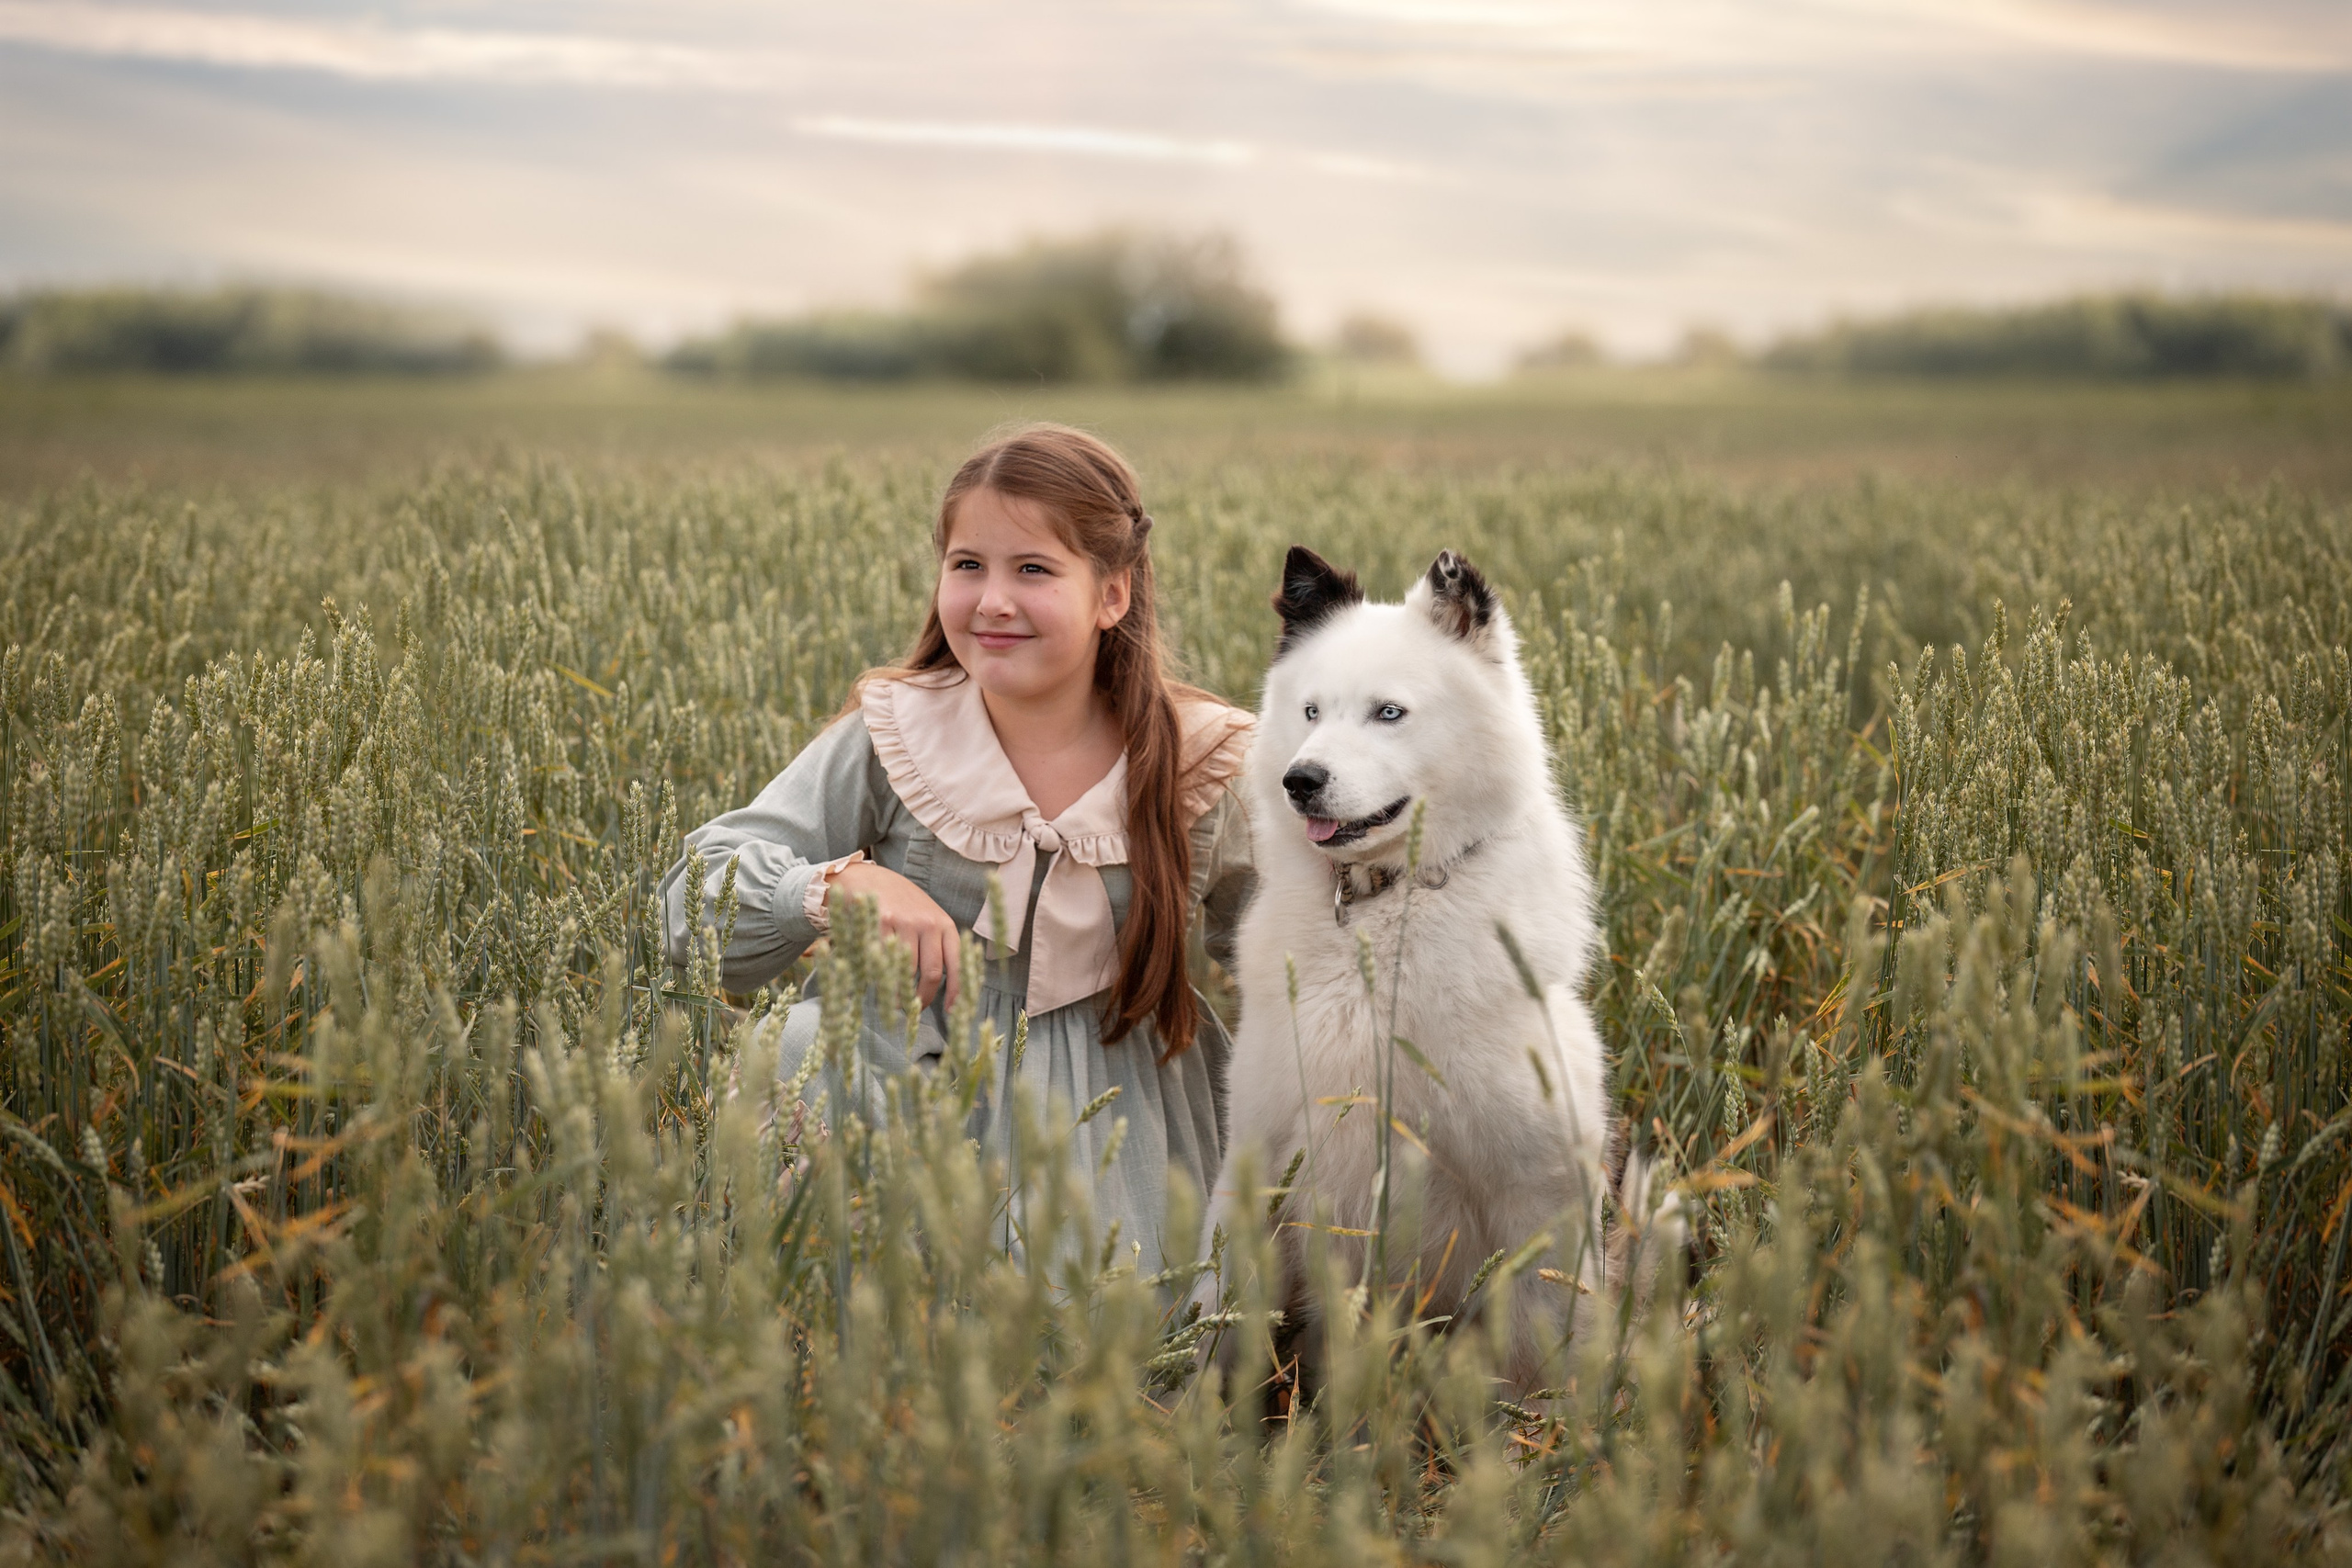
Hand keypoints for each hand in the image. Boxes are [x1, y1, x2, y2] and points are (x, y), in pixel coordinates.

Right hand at [827, 860, 961, 1007]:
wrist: (869, 879)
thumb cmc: (902, 904)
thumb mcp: (927, 918)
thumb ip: (937, 946)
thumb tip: (944, 987)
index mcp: (944, 924)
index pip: (957, 964)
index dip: (956, 991)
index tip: (951, 1011)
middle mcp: (928, 923)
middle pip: (932, 972)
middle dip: (923, 998)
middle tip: (914, 1010)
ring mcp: (904, 923)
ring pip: (906, 972)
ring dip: (899, 994)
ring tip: (894, 1002)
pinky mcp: (880, 924)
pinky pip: (884, 962)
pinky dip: (881, 979)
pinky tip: (878, 983)